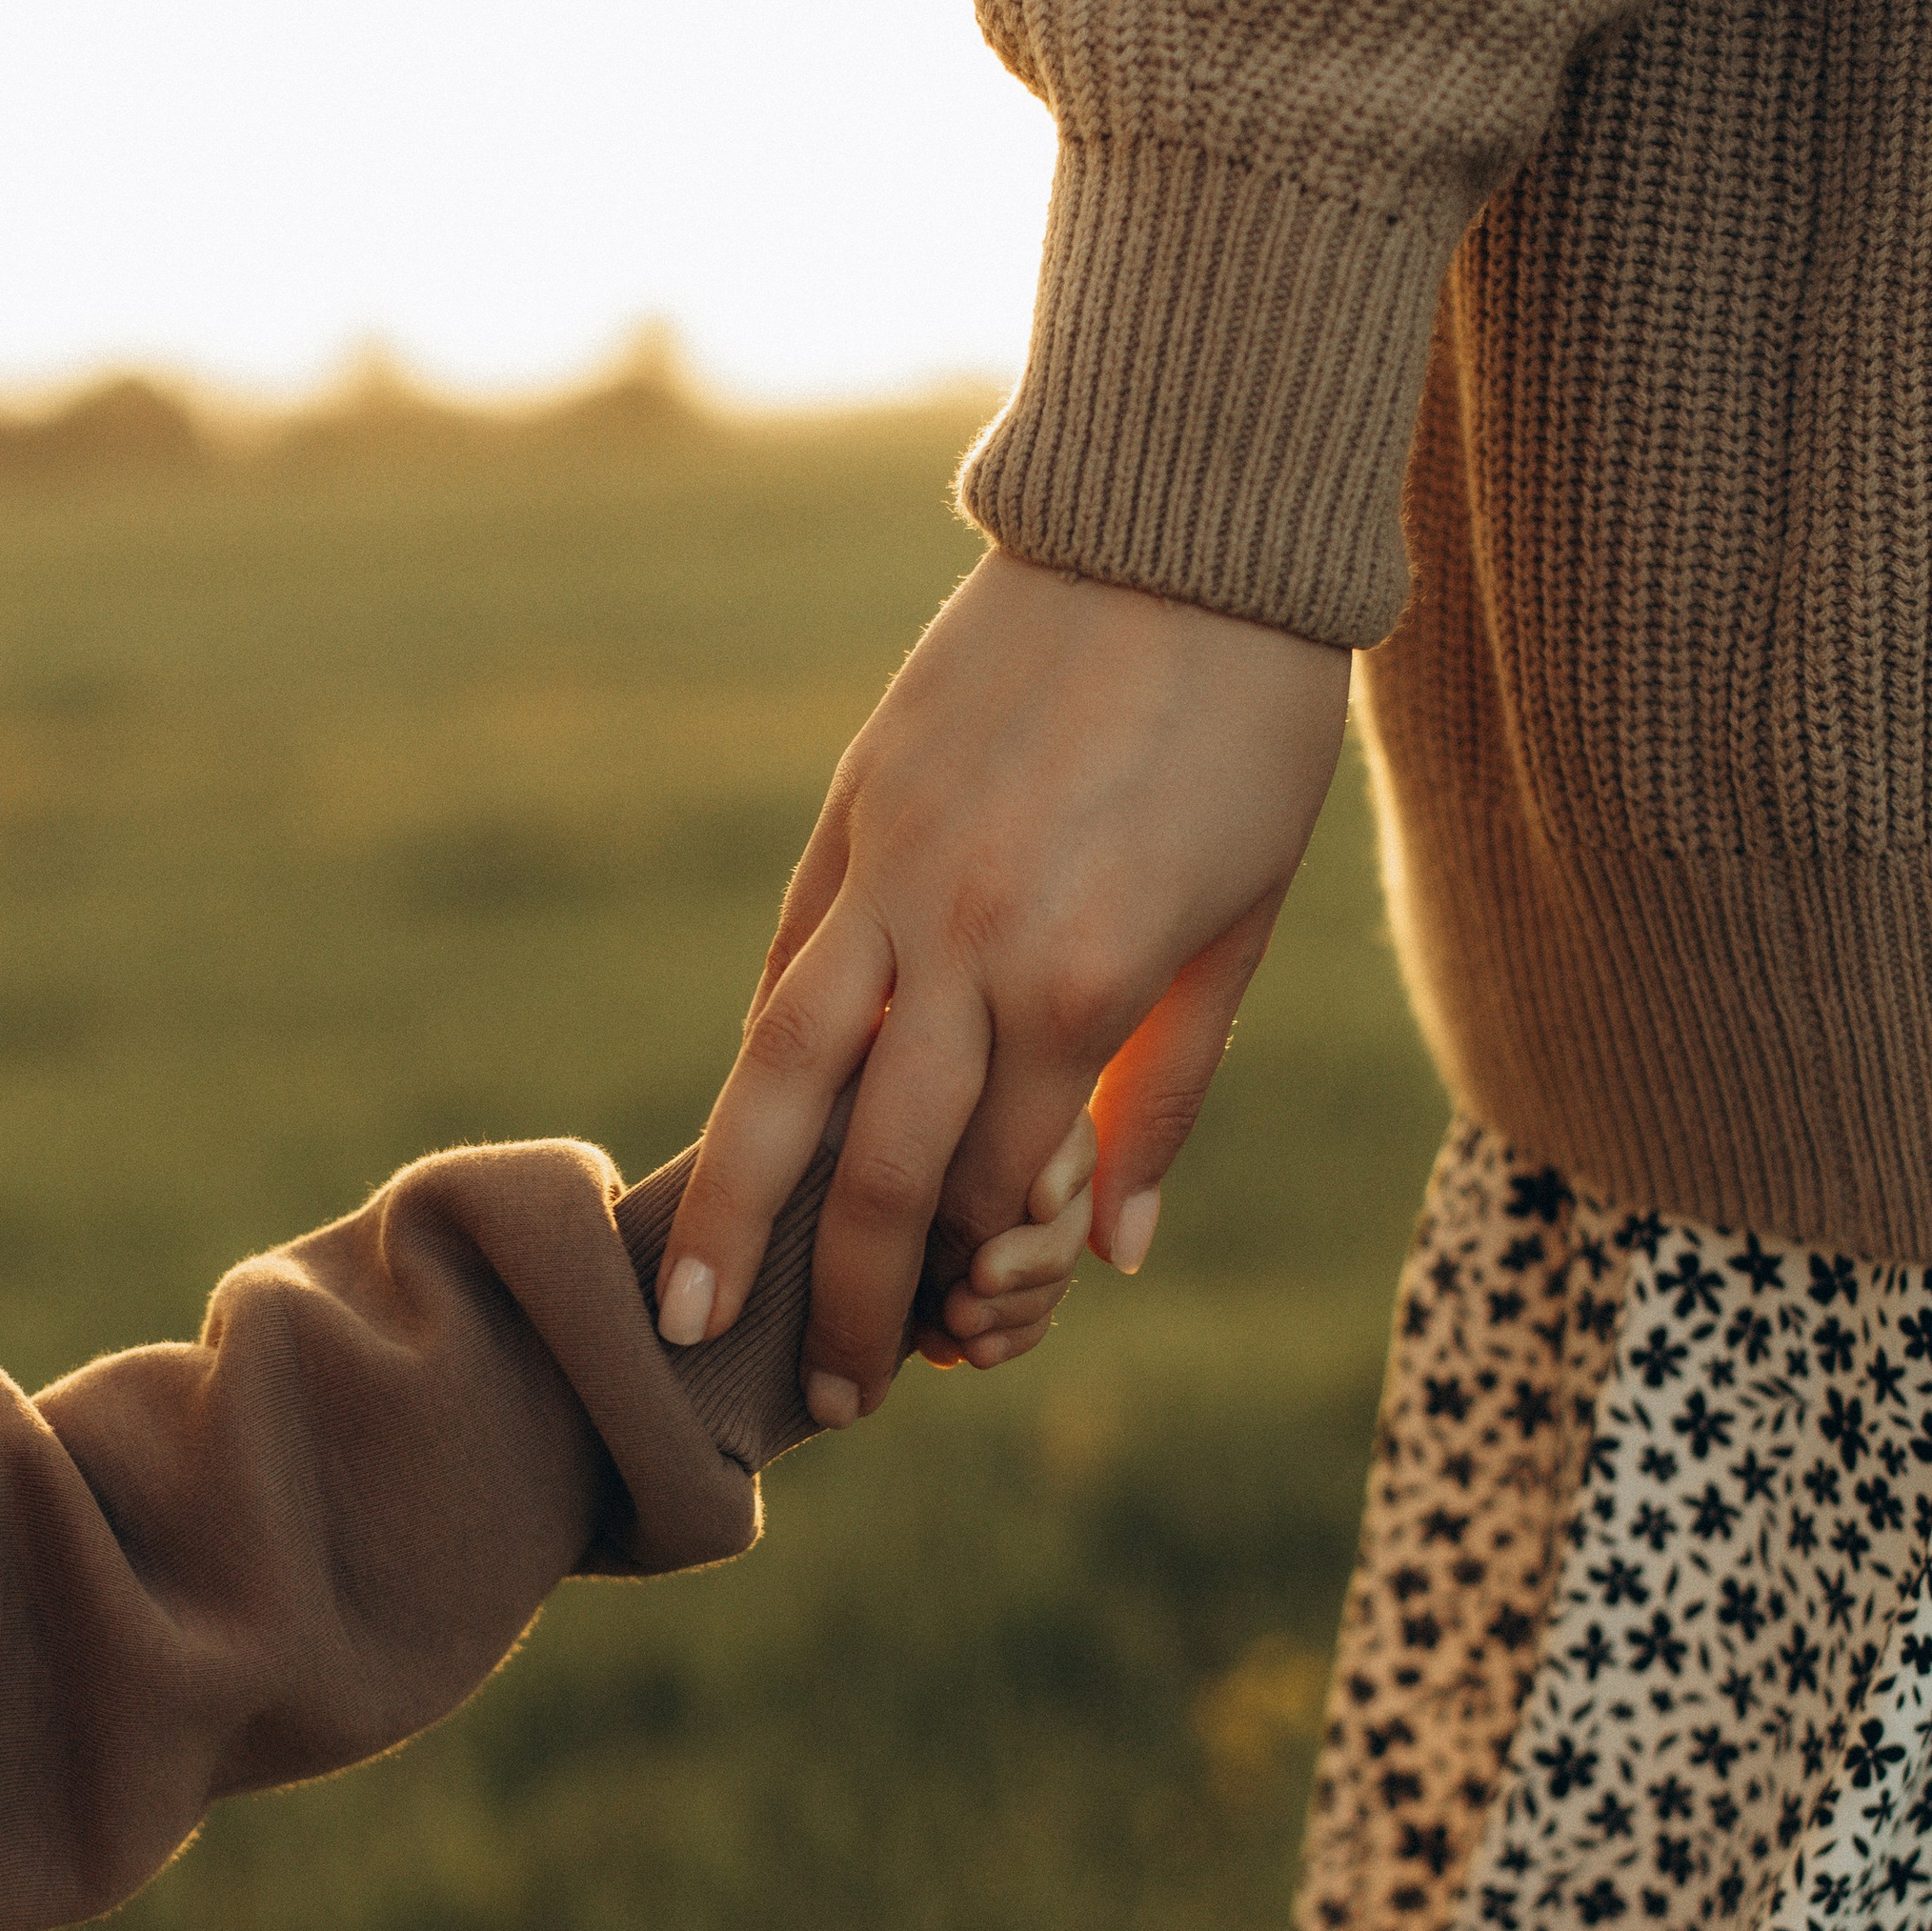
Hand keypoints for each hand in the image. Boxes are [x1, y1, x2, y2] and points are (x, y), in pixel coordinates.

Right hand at [656, 551, 1350, 1423]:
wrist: (1188, 531)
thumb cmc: (1252, 734)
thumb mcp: (1243, 927)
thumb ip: (1171, 1092)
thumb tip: (1112, 1253)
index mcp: (1082, 984)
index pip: (994, 1186)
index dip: (975, 1278)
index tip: (963, 1341)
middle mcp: (968, 942)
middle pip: (874, 1165)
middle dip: (837, 1300)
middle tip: (808, 1399)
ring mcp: (896, 871)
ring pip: (783, 1069)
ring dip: (732, 1204)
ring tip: (679, 1305)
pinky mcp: (859, 808)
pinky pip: (795, 960)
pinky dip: (772, 1053)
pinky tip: (747, 1127)